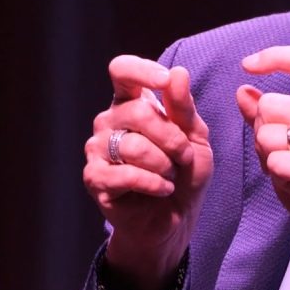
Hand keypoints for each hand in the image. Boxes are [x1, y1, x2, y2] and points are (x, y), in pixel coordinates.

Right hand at [83, 55, 212, 289]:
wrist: (176, 218)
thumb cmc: (185, 172)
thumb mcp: (195, 136)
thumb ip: (184, 107)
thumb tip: (177, 72)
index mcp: (131, 102)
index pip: (122, 70)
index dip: (141, 70)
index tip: (165, 80)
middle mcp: (109, 121)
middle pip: (137, 111)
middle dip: (172, 137)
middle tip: (184, 156)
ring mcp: (97, 149)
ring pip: (132, 146)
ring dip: (164, 164)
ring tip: (170, 176)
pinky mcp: (95, 178)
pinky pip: (125, 174)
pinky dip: (154, 183)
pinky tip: (162, 189)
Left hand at [236, 46, 289, 286]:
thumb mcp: (289, 142)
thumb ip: (265, 115)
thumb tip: (243, 89)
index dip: (275, 56)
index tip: (248, 64)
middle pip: (269, 105)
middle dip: (263, 133)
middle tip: (286, 156)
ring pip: (266, 135)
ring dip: (269, 158)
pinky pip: (274, 161)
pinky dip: (276, 176)